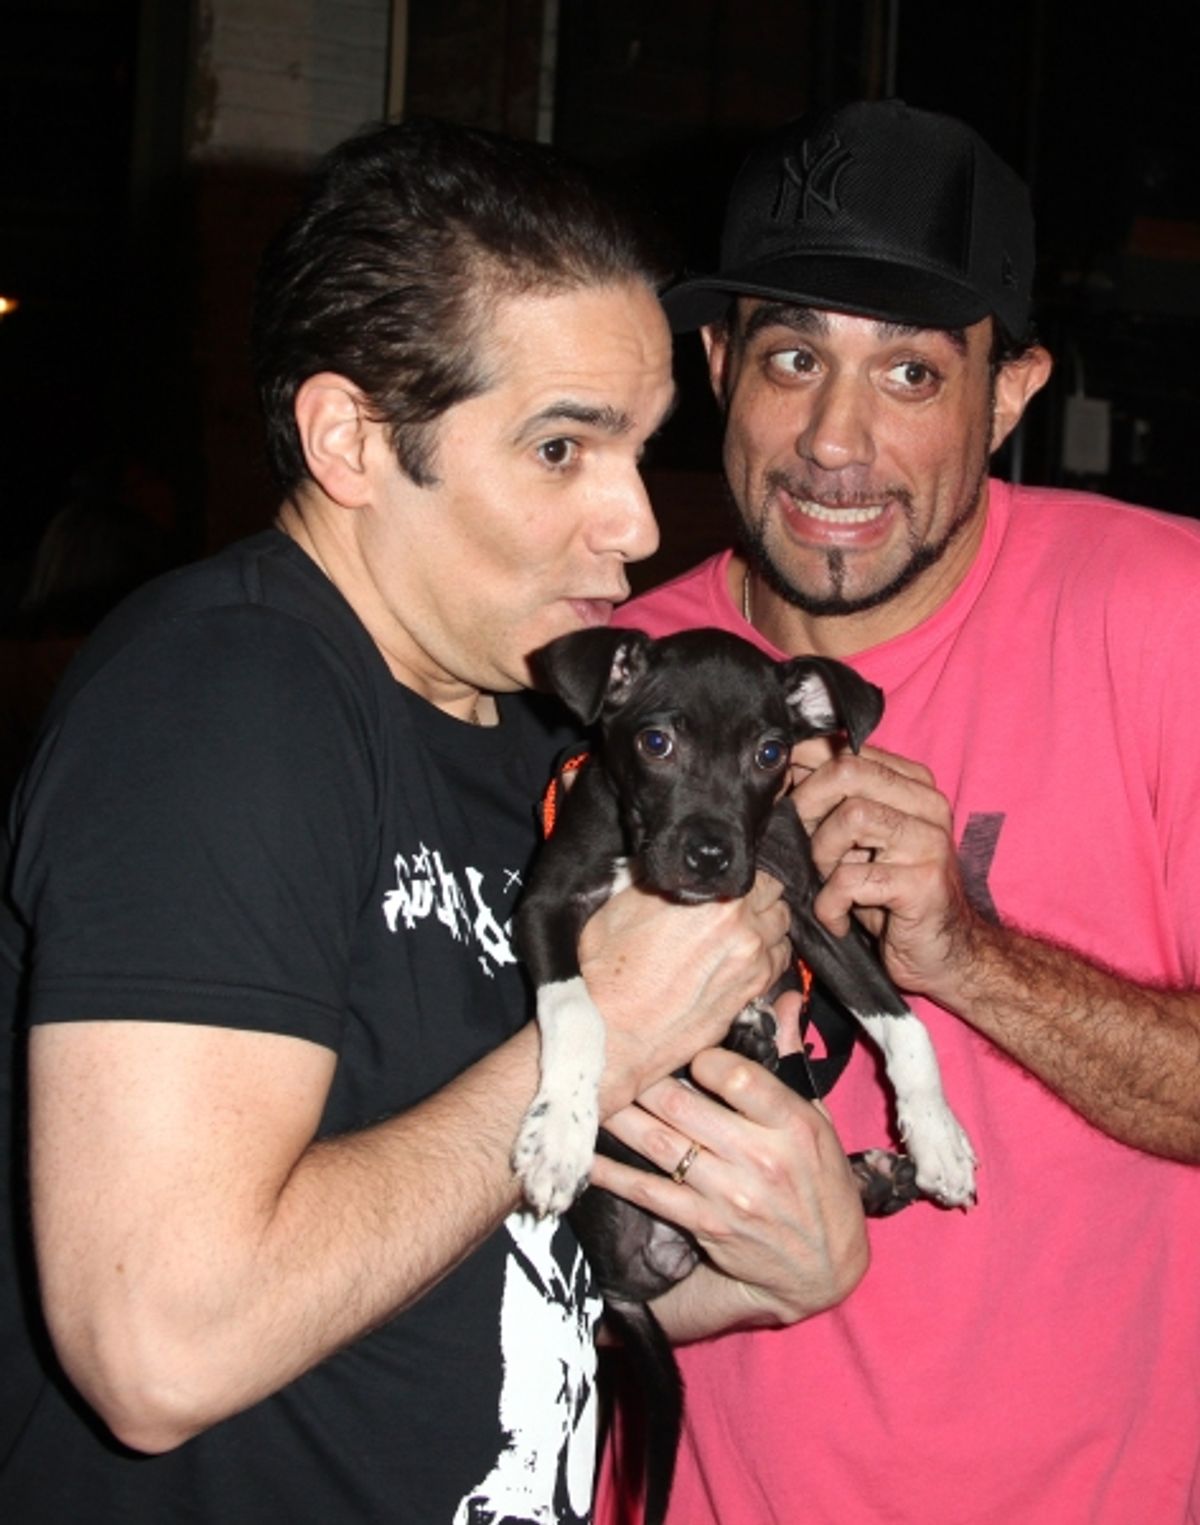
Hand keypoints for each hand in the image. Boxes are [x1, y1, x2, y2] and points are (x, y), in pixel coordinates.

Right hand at [581, 872, 791, 1115]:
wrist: (611, 1033)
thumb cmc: (608, 972)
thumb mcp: (621, 905)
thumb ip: (658, 879)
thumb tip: (672, 868)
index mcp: (717, 899)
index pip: (760, 875)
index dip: (741, 880)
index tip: (726, 887)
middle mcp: (744, 931)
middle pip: (776, 903)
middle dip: (759, 903)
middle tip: (735, 910)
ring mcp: (752, 967)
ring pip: (781, 936)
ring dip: (766, 933)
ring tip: (740, 937)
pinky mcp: (750, 998)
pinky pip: (776, 969)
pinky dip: (766, 962)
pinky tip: (741, 963)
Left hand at [590, 1042, 867, 1328]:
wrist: (825, 1264)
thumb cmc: (820, 1179)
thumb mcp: (817, 1117)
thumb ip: (790, 1056)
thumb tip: (782, 998)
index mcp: (793, 1124)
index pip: (736, 1076)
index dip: (702, 1056)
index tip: (687, 1045)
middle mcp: (761, 1159)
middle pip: (684, 1106)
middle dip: (644, 1077)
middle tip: (615, 1053)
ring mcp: (729, 1195)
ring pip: (659, 1143)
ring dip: (618, 1115)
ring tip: (590, 1089)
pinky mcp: (704, 1224)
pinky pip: (648, 1192)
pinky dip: (611, 1172)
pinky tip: (583, 1153)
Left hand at [789, 740, 982, 1004]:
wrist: (946, 953)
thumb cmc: (891, 895)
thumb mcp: (860, 841)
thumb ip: (834, 803)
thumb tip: (783, 767)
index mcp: (913, 784)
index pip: (849, 750)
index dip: (804, 767)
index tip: (781, 793)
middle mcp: (928, 804)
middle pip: (847, 772)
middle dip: (806, 805)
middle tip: (799, 843)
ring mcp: (930, 842)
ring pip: (850, 817)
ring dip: (822, 856)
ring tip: (827, 883)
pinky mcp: (924, 883)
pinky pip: (852, 879)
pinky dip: (830, 904)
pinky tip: (837, 919)